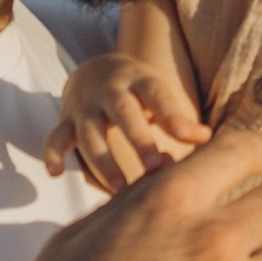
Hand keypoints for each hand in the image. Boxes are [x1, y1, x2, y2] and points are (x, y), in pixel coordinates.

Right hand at [44, 58, 211, 192]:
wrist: (97, 71)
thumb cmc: (140, 93)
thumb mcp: (161, 95)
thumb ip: (180, 120)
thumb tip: (208, 140)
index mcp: (140, 82)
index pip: (158, 95)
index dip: (174, 116)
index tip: (193, 137)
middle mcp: (110, 91)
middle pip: (123, 112)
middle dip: (138, 139)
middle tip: (155, 166)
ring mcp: (86, 107)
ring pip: (90, 133)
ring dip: (104, 161)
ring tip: (121, 189)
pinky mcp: (66, 121)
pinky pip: (55, 137)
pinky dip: (52, 153)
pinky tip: (57, 174)